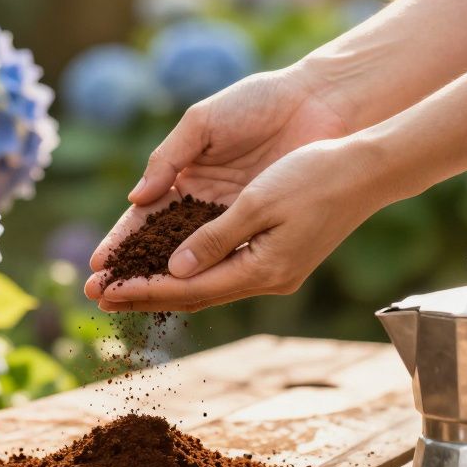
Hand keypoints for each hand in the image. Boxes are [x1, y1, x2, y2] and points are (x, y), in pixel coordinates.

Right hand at [85, 67, 349, 301]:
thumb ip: (168, 159)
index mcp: (183, 176)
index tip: (98, 264)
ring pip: (190, 259)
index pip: (143, 218)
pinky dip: (203, 278)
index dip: (121, 241)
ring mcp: (232, 219)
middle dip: (129, 271)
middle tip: (98, 295)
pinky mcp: (261, 228)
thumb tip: (135, 199)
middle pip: (159, 247)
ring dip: (160, 283)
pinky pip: (228, 258)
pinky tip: (178, 297)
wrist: (316, 103)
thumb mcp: (203, 124)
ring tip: (127, 304)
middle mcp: (203, 204)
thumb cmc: (257, 102)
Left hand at [89, 138, 390, 311]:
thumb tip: (175, 268)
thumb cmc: (315, 176)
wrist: (368, 170)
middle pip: (193, 294)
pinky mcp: (277, 258)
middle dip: (144, 293)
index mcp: (262, 270)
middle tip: (97, 296)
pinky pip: (223, 272)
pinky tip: (167, 268)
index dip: (144, 288)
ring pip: (207, 286)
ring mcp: (275, 271)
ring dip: (163, 285)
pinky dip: (190, 273)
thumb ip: (215, 238)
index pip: (189, 287)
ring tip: (121, 285)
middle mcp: (267, 279)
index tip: (105, 290)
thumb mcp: (257, 203)